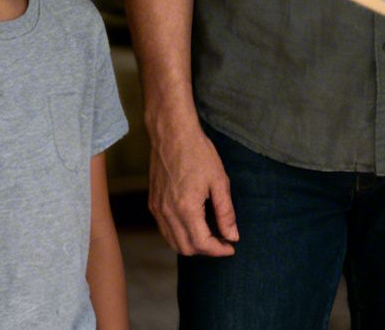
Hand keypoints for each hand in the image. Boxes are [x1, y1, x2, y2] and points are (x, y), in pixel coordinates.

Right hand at [147, 112, 237, 256]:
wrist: (172, 133)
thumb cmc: (198, 153)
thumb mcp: (219, 181)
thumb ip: (226, 212)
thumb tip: (232, 235)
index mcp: (186, 208)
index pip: (202, 244)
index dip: (219, 250)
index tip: (231, 247)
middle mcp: (167, 213)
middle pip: (186, 248)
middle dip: (206, 250)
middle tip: (222, 241)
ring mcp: (157, 209)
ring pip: (173, 242)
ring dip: (192, 245)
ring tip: (210, 235)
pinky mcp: (152, 203)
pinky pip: (164, 230)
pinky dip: (179, 235)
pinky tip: (193, 225)